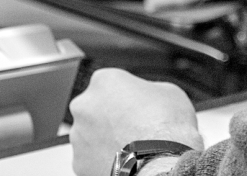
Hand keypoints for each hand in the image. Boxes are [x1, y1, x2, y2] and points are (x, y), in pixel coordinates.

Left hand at [69, 69, 202, 175]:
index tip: (137, 109)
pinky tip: (122, 162)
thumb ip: (147, 90)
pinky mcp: (79, 161)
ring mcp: (78, 134)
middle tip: (131, 130)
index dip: (127, 98)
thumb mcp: (168, 92)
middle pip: (96, 109)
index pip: (111, 84)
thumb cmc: (166, 127)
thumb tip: (146, 98)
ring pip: (90, 135)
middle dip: (110, 118)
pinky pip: (90, 158)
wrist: (161, 165)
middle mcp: (84, 105)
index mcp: (104, 80)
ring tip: (128, 149)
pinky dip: (102, 160)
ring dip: (104, 140)